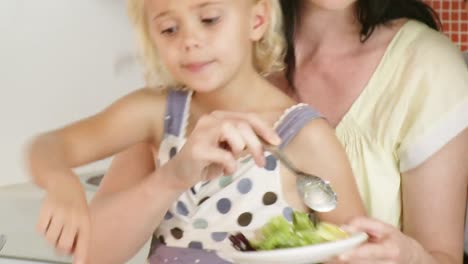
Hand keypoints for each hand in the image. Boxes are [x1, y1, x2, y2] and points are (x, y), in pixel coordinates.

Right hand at [36, 174, 89, 263]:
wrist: (65, 181)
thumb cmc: (75, 202)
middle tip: (60, 242)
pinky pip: (40, 229)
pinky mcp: (47, 208)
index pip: (84, 241)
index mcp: (85, 220)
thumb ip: (78, 234)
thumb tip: (70, 253)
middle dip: (60, 248)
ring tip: (55, 229)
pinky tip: (48, 221)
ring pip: (50, 239)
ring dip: (50, 238)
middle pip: (63, 245)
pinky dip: (42, 229)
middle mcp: (73, 216)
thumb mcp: (82, 216)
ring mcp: (60, 212)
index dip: (81, 255)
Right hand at [164, 111, 280, 190]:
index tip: (277, 142)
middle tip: (261, 163)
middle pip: (243, 125)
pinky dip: (230, 165)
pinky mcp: (198, 148)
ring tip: (231, 163)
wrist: (180, 174)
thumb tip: (271, 142)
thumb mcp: (231, 149)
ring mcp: (202, 132)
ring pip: (234, 134)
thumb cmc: (208, 161)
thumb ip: (246, 142)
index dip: (264, 129)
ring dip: (239, 152)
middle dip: (256, 145)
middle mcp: (210, 119)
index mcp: (219, 116)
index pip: (248, 117)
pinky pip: (225, 155)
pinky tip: (224, 170)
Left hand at [327, 217, 417, 263]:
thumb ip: (362, 223)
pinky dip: (349, 263)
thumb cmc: (393, 239)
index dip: (355, 254)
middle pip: (360, 263)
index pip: (370, 253)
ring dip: (342, 262)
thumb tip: (343, 227)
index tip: (341, 255)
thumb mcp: (383, 226)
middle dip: (342, 258)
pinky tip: (340, 259)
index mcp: (391, 250)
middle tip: (328, 253)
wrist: (410, 257)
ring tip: (330, 256)